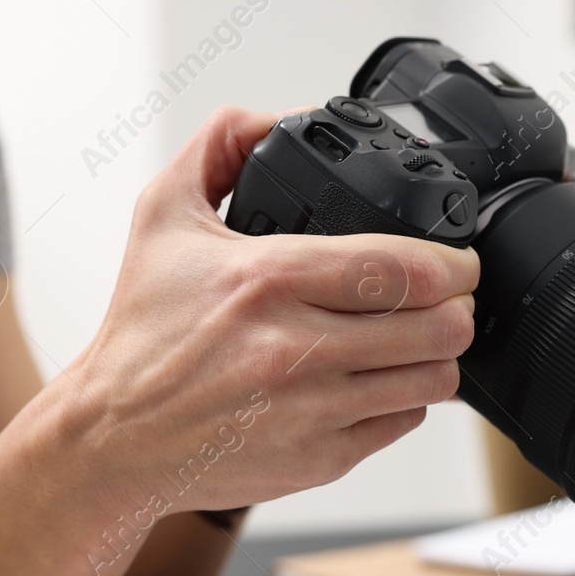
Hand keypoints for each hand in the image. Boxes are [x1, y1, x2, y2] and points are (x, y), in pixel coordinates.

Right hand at [65, 106, 478, 516]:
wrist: (115, 437)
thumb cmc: (143, 332)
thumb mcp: (163, 218)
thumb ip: (221, 147)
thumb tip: (282, 118)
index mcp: (267, 278)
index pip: (402, 268)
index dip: (453, 263)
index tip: (459, 259)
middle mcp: (295, 347)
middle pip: (436, 326)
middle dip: (460, 307)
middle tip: (452, 299)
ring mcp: (313, 408)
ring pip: (432, 378)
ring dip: (440, 355)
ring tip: (424, 339)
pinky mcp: (322, 457)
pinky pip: (404, 420)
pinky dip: (406, 398)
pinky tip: (382, 380)